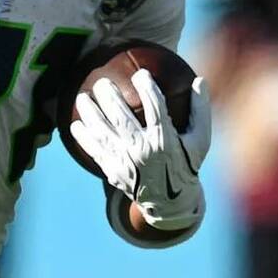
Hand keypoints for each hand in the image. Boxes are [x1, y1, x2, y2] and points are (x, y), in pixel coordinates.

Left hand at [69, 69, 209, 230]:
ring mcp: (125, 162)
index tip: (141, 74)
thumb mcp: (201, 141)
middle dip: (108, 96)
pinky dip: (83, 137)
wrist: (170, 203)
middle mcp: (142, 150)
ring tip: (82, 97)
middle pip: (120, 117)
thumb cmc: (186, 164)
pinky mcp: (114, 171)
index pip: (154, 106)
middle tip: (102, 83)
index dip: (147, 87)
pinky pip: (94, 151)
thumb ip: (200, 111)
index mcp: (165, 140)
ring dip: (89, 113)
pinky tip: (75, 124)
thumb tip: (199, 80)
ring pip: (102, 132)